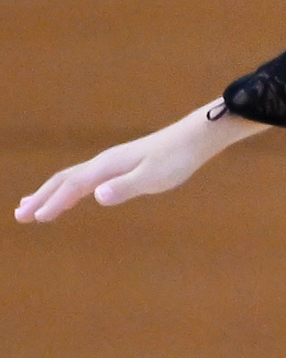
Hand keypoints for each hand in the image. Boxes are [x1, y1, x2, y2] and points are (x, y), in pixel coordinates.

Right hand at [15, 101, 264, 222]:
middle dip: (40, 198)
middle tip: (19, 215)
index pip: (71, 187)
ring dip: (49, 192)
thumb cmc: (176, 160)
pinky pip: (86, 178)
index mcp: (106, 167)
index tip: (35, 218)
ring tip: (32, 205)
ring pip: (71, 178)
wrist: (193, 139)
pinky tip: (70, 196)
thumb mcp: (153, 177)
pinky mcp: (120, 165)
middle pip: (63, 180)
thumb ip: (125, 188)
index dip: (52, 203)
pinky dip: (70, 188)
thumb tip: (97, 197)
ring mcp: (110, 163)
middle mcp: (103, 163)